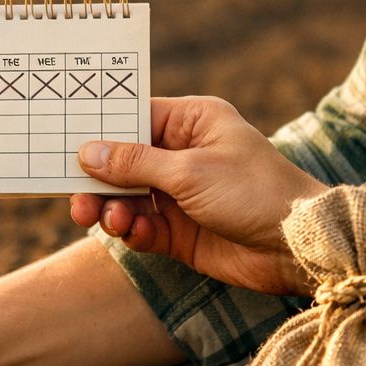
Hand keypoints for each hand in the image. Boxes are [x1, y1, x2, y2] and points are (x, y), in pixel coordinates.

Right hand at [70, 96, 325, 294]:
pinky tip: (132, 233)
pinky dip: (131, 230)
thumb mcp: (190, 171)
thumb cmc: (255, 192)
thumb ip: (135, 163)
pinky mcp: (182, 231)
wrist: (299, 247)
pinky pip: (142, 226)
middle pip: (124, 161)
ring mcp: (182, 194)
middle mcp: (185, 153)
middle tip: (77, 198)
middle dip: (99, 179)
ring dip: (111, 208)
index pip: (135, 117)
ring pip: (128, 197)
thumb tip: (87, 151)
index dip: (100, 131)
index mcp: (193, 122)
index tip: (66, 145)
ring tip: (107, 219)